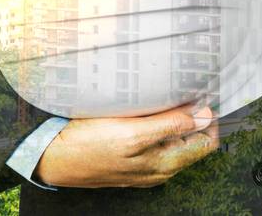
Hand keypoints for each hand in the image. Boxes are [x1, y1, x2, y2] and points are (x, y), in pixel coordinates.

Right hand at [34, 105, 217, 188]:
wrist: (53, 159)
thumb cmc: (88, 146)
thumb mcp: (133, 133)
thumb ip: (171, 125)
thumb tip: (204, 116)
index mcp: (166, 164)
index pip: (207, 142)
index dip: (209, 118)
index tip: (203, 97)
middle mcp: (160, 169)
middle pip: (193, 141)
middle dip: (194, 117)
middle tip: (185, 92)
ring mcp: (146, 167)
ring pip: (175, 140)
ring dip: (176, 120)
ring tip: (165, 99)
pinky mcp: (132, 160)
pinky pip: (157, 142)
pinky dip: (159, 126)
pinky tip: (147, 113)